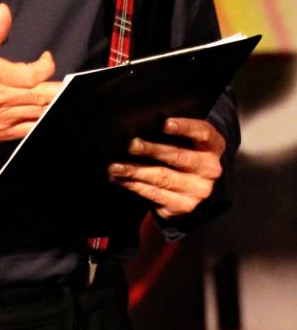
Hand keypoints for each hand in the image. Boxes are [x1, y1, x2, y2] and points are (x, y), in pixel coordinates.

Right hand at [0, 3, 59, 143]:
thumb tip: (4, 11)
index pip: (34, 74)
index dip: (47, 65)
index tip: (45, 58)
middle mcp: (3, 99)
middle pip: (44, 96)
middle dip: (59, 88)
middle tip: (63, 81)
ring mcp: (5, 119)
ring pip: (41, 114)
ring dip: (53, 104)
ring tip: (57, 94)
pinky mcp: (4, 134)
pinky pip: (31, 131)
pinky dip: (42, 122)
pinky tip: (45, 112)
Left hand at [107, 117, 225, 219]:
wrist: (195, 187)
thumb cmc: (185, 152)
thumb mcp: (188, 141)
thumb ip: (173, 132)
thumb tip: (141, 124)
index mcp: (213, 145)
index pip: (202, 132)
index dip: (185, 127)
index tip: (165, 124)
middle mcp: (210, 168)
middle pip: (179, 156)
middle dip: (152, 150)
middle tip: (131, 145)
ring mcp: (198, 190)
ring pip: (163, 177)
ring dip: (135, 171)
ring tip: (115, 166)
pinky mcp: (184, 205)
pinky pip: (156, 194)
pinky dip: (134, 185)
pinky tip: (120, 179)